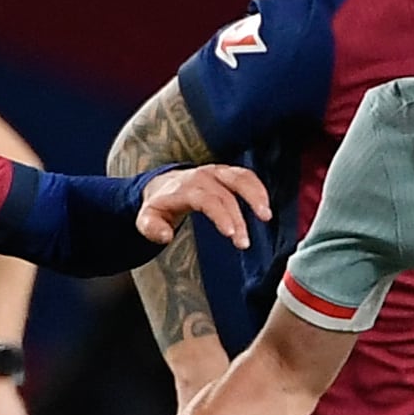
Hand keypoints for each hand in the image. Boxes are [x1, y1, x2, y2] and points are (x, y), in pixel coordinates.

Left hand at [137, 164, 270, 248]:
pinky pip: (246, 176)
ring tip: (266, 216)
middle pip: (226, 194)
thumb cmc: (159, 205)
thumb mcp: (147, 218)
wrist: (162, 185)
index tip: (232, 233)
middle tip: (245, 242)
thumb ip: (152, 228)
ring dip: (256, 195)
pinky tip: (265, 206)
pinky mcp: (226, 172)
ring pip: (241, 178)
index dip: (221, 215)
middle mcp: (203, 176)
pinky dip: (258, 189)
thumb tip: (165, 236)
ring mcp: (216, 172)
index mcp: (185, 187)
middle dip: (239, 219)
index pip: (207, 199)